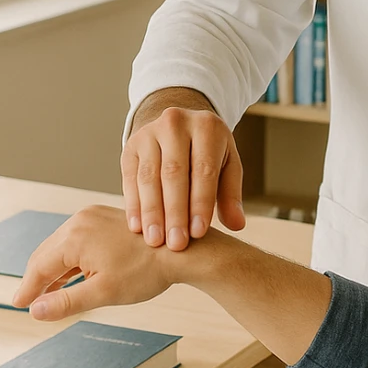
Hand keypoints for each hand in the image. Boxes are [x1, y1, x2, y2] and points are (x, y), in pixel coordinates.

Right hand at [11, 205, 181, 320]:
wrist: (182, 250)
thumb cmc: (146, 272)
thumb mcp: (103, 293)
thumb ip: (66, 302)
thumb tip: (35, 311)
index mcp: (75, 236)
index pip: (40, 266)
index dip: (29, 289)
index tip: (19, 304)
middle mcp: (80, 220)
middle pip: (47, 253)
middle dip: (38, 279)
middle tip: (29, 302)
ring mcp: (93, 216)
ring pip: (62, 246)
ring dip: (54, 269)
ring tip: (48, 293)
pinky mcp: (104, 218)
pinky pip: (78, 240)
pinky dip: (71, 260)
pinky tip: (71, 277)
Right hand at [121, 104, 244, 251]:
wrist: (178, 126)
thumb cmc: (208, 153)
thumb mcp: (227, 165)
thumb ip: (231, 194)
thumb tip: (237, 225)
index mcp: (207, 127)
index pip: (204, 169)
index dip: (201, 202)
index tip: (198, 233)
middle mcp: (176, 124)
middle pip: (174, 173)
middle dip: (175, 212)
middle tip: (176, 244)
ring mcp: (150, 133)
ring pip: (149, 177)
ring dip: (152, 212)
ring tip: (155, 241)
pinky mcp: (130, 145)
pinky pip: (130, 178)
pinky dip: (134, 204)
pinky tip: (137, 228)